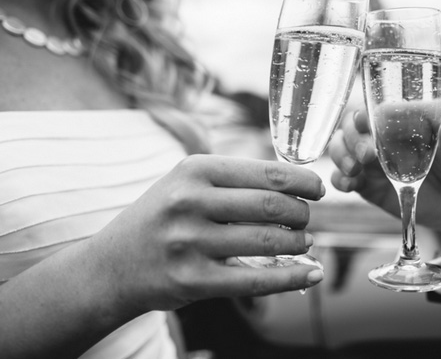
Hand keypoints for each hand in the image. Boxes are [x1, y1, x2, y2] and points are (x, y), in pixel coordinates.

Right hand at [84, 155, 324, 316]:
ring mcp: (189, 242)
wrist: (111, 267)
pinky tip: (312, 273)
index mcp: (194, 170)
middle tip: (307, 220)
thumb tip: (293, 181)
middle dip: (302, 214)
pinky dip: (292, 278)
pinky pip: (255, 280)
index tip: (318, 189)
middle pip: (272, 205)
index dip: (303, 181)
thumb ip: (231, 178)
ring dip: (299, 243)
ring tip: (305, 243)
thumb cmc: (160, 218)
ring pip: (268, 241)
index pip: (267, 173)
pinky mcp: (192, 281)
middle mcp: (190, 202)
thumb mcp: (184, 182)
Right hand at [329, 110, 440, 242]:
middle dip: (353, 138)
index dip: (367, 113)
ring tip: (354, 170)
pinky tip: (349, 184)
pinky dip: (340, 179)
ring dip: (341, 155)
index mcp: (408, 121)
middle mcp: (387, 138)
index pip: (379, 108)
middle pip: (353, 127)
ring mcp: (376, 162)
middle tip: (367, 156)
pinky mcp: (372, 186)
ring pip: (343, 149)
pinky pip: (345, 179)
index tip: (366, 122)